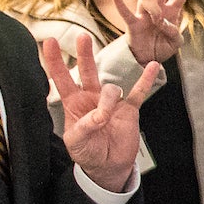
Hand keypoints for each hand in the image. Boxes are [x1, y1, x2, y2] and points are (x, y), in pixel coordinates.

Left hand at [39, 37, 161, 190]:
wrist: (108, 166)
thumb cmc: (87, 153)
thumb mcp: (76, 142)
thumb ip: (84, 127)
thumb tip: (101, 114)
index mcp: (73, 104)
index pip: (62, 78)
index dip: (55, 61)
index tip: (50, 43)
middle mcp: (91, 98)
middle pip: (86, 71)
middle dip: (84, 54)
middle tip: (83, 38)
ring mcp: (111, 103)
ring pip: (111, 88)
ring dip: (108, 100)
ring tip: (107, 117)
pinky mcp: (129, 110)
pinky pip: (138, 92)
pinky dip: (145, 79)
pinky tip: (152, 66)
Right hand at [101, 0, 193, 64]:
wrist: (147, 59)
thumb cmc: (162, 47)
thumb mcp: (176, 43)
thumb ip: (174, 33)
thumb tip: (163, 23)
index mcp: (171, 12)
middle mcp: (157, 9)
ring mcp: (144, 15)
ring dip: (154, 9)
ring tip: (156, 22)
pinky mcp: (133, 23)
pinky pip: (126, 12)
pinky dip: (120, 4)